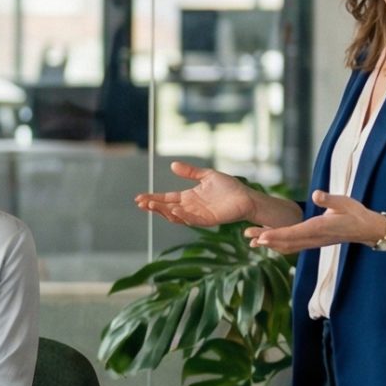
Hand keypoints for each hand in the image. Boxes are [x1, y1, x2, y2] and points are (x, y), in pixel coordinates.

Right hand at [132, 161, 262, 227]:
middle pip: (167, 208)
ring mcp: (198, 215)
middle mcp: (190, 208)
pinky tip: (173, 210)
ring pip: (175, 216)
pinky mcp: (208, 220)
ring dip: (163, 212)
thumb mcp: (207, 175)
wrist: (246, 197)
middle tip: (140, 203)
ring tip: (150, 206)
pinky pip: (192, 220)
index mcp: (189, 197)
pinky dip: (182, 216)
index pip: (166, 198)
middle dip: (153, 206)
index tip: (139, 197)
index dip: (153, 198)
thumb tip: (172, 165)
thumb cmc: (229, 187)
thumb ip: (190, 172)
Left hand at [246, 190, 385, 254]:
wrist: (366, 229)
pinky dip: (278, 244)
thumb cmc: (355, 213)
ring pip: (287, 246)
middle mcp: (314, 237)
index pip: (294, 233)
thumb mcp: (344, 202)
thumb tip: (316, 194)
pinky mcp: (313, 242)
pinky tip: (267, 242)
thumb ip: (330, 200)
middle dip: (266, 239)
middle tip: (247, 236)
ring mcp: (313, 242)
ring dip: (269, 243)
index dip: (277, 235)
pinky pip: (292, 246)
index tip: (261, 236)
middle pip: (286, 242)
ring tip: (251, 240)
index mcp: (319, 227)